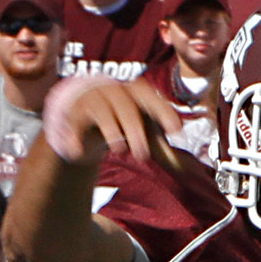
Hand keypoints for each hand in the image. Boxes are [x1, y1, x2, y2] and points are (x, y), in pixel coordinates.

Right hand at [41, 73, 184, 171]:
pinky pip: (73, 122)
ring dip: (111, 130)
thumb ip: (163, 150)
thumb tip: (189, 169)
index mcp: (135, 94)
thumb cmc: (122, 125)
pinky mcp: (71, 113)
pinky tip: (77, 153)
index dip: (164, 112)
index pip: (151, 98)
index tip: (176, 131)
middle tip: (143, 156)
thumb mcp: (143, 136)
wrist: (84, 122)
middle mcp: (113, 92)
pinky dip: (74, 137)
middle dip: (136, 131)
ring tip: (119, 151)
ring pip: (101, 110)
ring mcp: (91, 100)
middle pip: (127, 106)